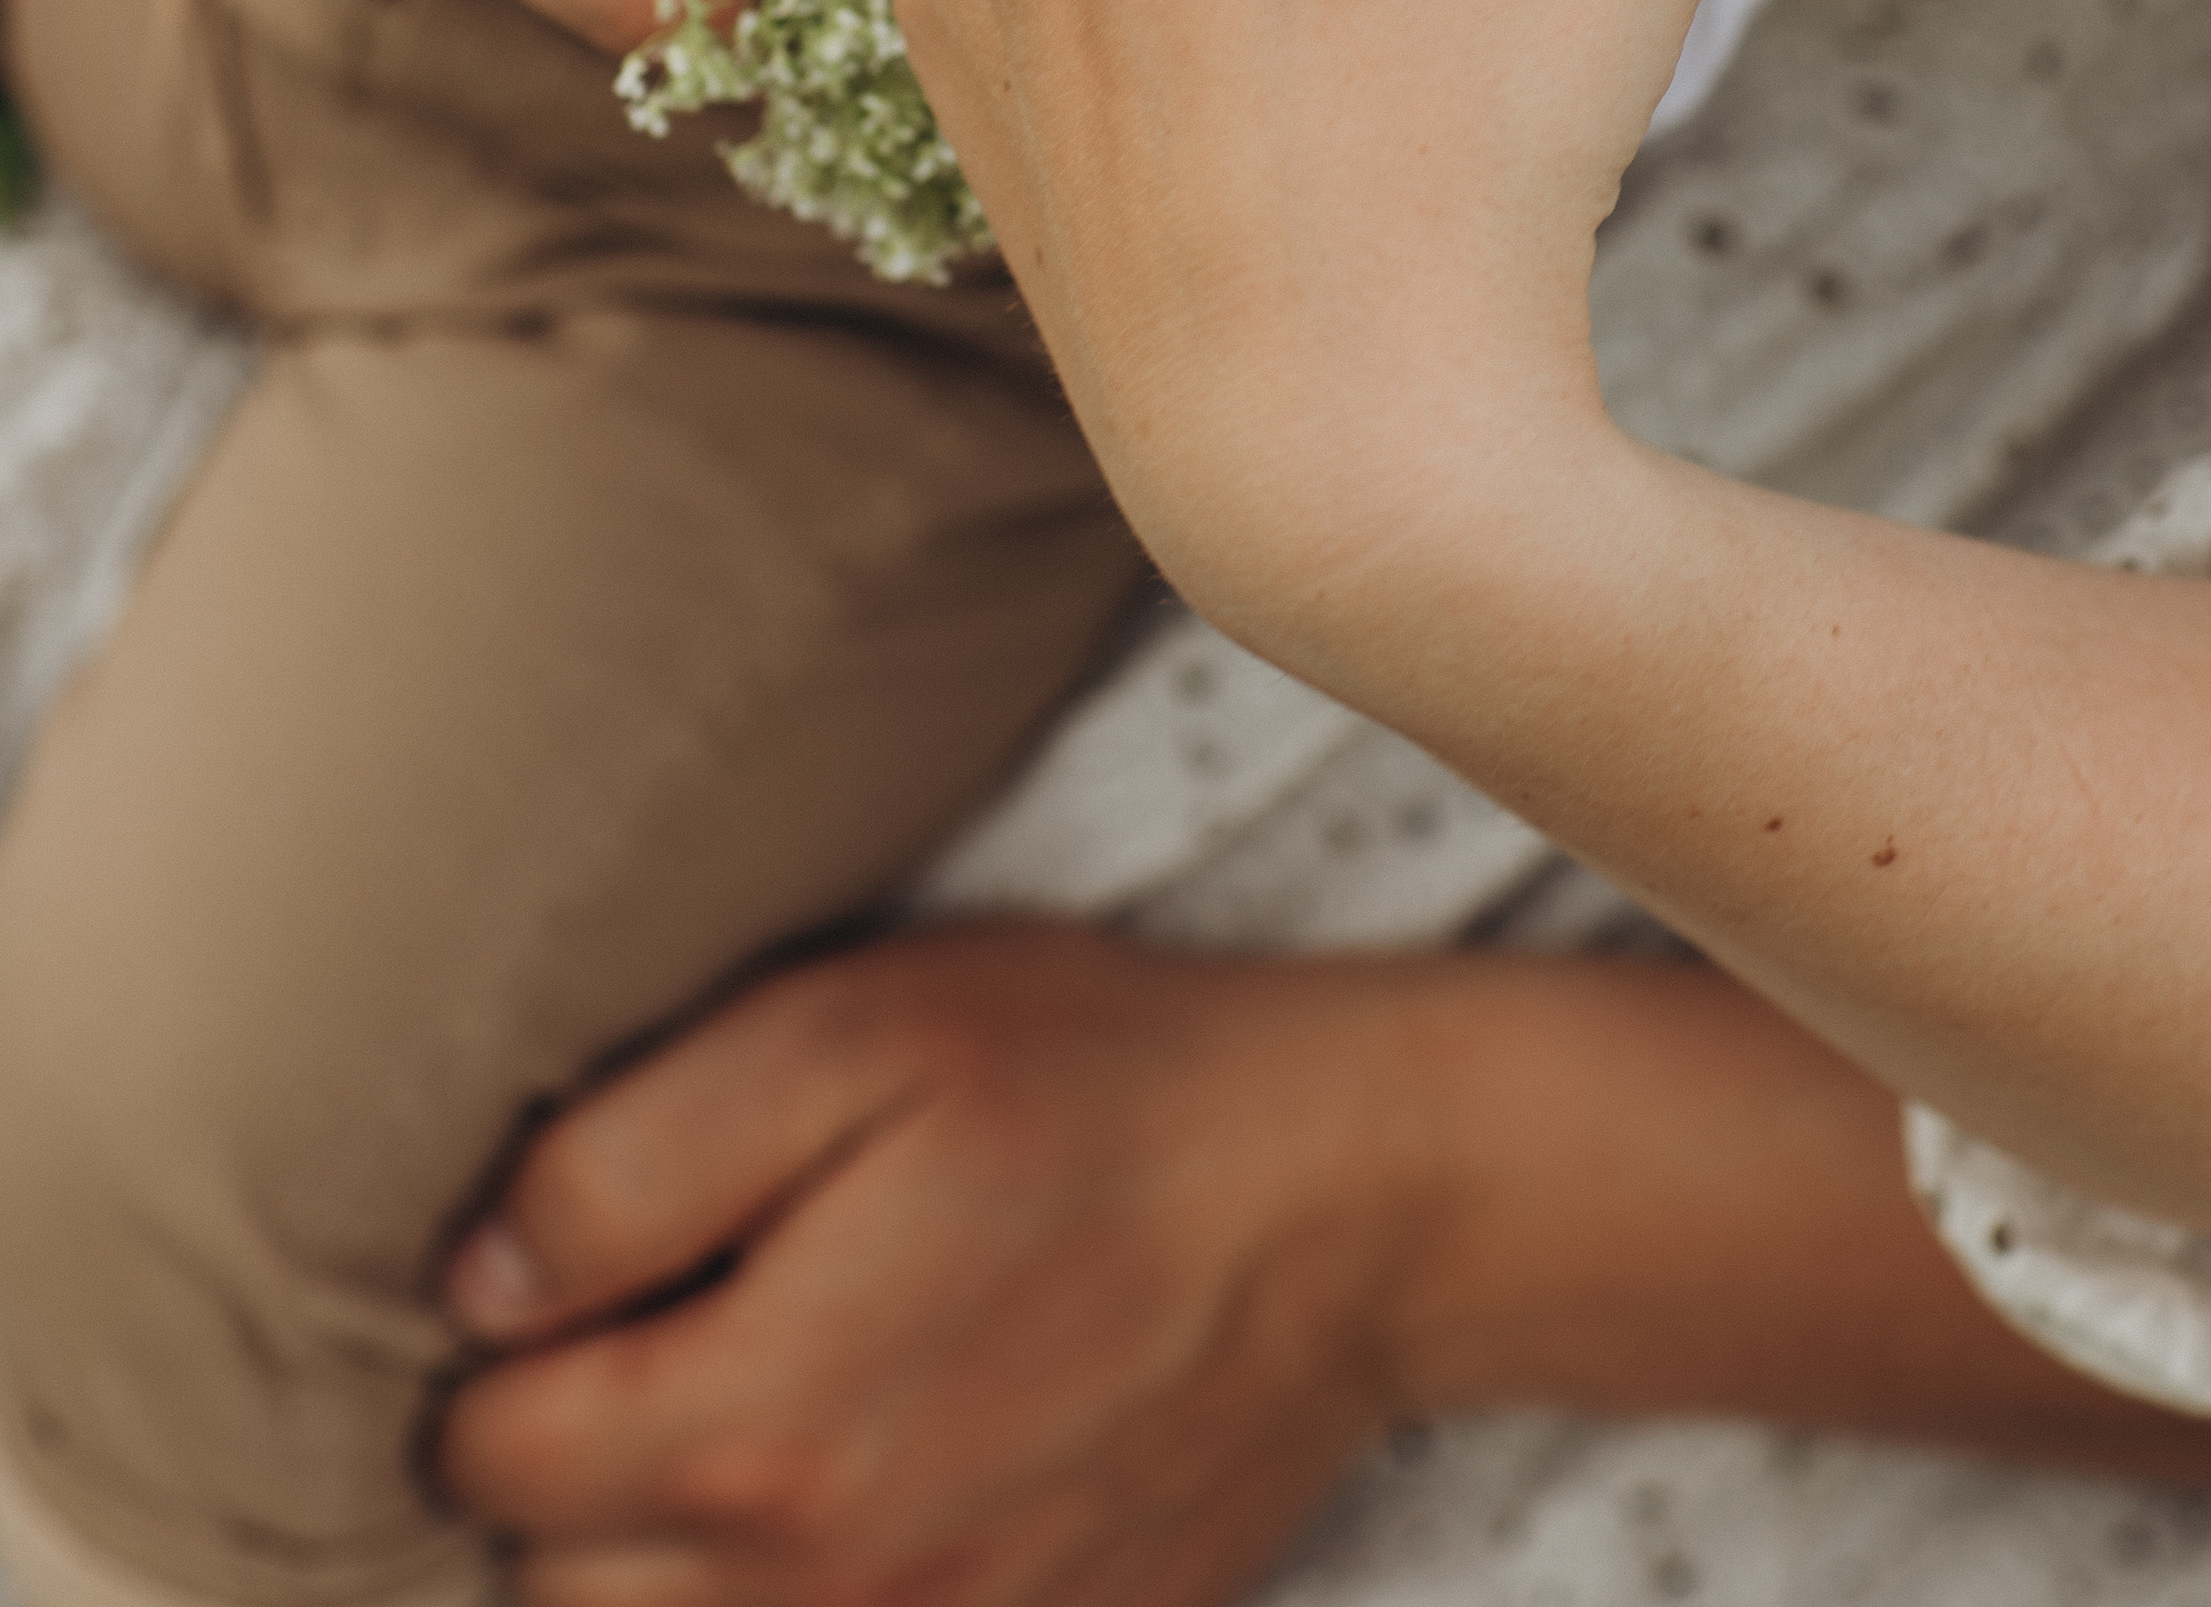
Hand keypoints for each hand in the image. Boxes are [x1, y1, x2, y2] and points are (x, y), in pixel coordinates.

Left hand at [438, 925, 2210, 1606]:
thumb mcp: (851, 1031)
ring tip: (738, 1395)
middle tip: (645, 1321)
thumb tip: (477, 1284)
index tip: (566, 1256)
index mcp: (761, 1432)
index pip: (484, 1458)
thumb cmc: (1105, 1081)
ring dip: (665, 1548)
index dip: (495, 1344)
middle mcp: (831, 1587)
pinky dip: (799, 1585)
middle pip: (558, 1592)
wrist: (1360, 1191)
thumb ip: (627, 1164)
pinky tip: (859, 1464)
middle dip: (559, 1470)